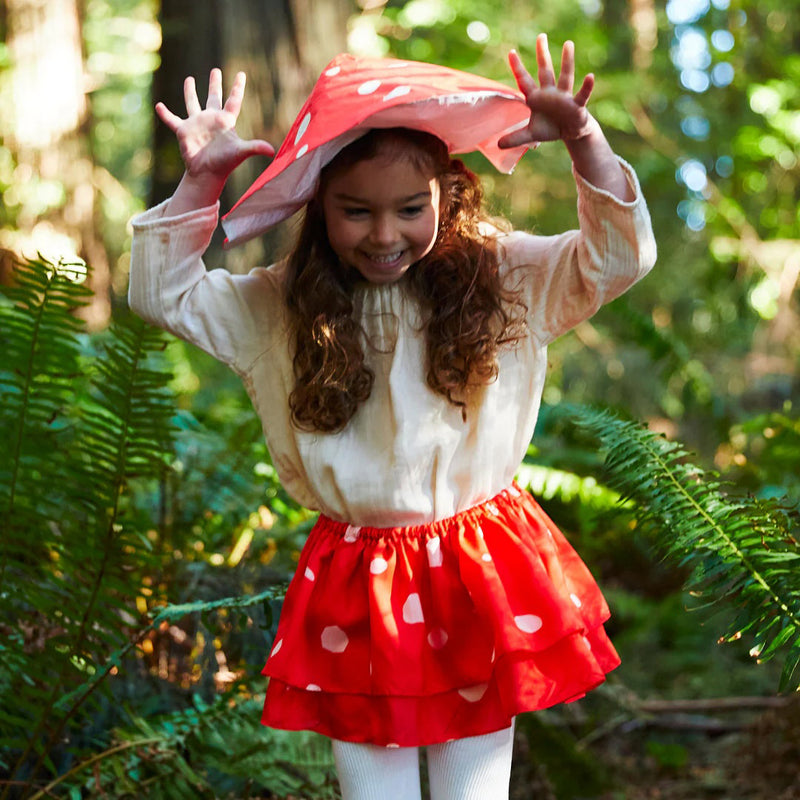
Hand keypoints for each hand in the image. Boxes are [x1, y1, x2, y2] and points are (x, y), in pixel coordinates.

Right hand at [156, 69, 273, 179]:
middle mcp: (211, 120)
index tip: (241, 74)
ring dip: (190, 92)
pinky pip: (172, 120)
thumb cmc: (225, 163)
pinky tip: (158, 106)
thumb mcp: (240, 152)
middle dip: (215, 85)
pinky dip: (165, 114)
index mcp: (226, 122)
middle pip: (214, 97)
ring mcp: (196, 124)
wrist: (207, 174)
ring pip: (192, 103)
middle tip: (216, 71)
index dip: (237, 88)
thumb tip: (272, 151)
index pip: (234, 100)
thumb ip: (255, 148)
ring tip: (189, 78)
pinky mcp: (183, 131)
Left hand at [498, 34, 597, 147]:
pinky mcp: (576, 105)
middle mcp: (550, 93)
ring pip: (565, 76)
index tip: (511, 52)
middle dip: (542, 55)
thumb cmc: (550, 129)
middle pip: (545, 71)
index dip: (518, 68)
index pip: (524, 81)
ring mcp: (564, 97)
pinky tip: (590, 76)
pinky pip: (582, 94)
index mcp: (537, 98)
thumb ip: (515, 138)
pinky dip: (587, 86)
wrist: (570, 132)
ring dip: (567, 61)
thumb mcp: (531, 135)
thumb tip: (498, 145)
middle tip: (541, 36)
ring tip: (568, 44)